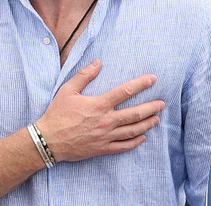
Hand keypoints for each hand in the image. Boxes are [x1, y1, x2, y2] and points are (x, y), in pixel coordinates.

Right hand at [36, 58, 164, 161]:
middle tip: (162, 104)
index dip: (142, 84)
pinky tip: (142, 137)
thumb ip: (84, 75)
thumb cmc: (57, 114)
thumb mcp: (68, 91)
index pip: (126, 91)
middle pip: (135, 113)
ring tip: (157, 119)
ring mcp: (105, 136)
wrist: (48, 141)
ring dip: (147, 124)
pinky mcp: (102, 149)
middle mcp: (106, 121)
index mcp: (99, 104)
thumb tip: (98, 62)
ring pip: (132, 130)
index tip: (153, 79)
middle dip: (151, 107)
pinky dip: (134, 142)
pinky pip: (123, 146)